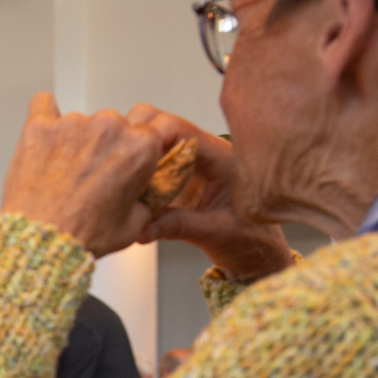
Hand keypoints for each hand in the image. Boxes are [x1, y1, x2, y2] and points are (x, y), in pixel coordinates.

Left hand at [0, 92, 161, 257]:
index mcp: (139, 147)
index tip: (128, 162)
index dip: (138, 151)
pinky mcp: (40, 126)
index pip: (150, 132)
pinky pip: (43, 104)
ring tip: (65, 173)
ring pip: (82, 121)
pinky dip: (46, 117)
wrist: (39, 240)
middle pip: (115, 125)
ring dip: (77, 140)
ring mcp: (73, 124)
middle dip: (107, 147)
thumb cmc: (82, 234)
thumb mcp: (135, 224)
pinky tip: (46, 136)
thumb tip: (149, 191)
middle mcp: (109, 128)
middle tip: (93, 176)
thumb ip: (149, 197)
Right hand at [126, 105, 292, 282]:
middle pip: (159, 125)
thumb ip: (178, 227)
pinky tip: (128, 193)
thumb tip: (142, 227)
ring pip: (150, 143)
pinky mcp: (176, 179)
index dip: (150, 136)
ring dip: (132, 158)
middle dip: (135, 140)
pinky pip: (149, 166)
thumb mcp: (215, 234)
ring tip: (121, 184)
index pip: (178, 128)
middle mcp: (202, 155)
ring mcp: (188, 165)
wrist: (258, 253)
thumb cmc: (250, 240)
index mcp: (221, 157)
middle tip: (120, 168)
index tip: (130, 156)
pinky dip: (135, 175)